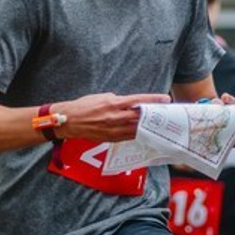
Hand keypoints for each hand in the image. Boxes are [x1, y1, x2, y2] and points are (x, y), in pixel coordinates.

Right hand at [52, 92, 170, 142]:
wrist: (69, 121)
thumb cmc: (84, 106)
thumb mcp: (102, 97)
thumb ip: (118, 100)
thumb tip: (130, 104)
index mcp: (113, 104)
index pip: (138, 100)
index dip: (153, 99)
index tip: (165, 99)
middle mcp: (115, 117)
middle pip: (140, 116)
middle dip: (154, 114)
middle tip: (165, 112)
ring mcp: (114, 130)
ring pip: (137, 128)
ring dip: (148, 126)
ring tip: (157, 123)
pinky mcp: (111, 138)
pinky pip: (129, 136)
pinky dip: (137, 133)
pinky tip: (143, 131)